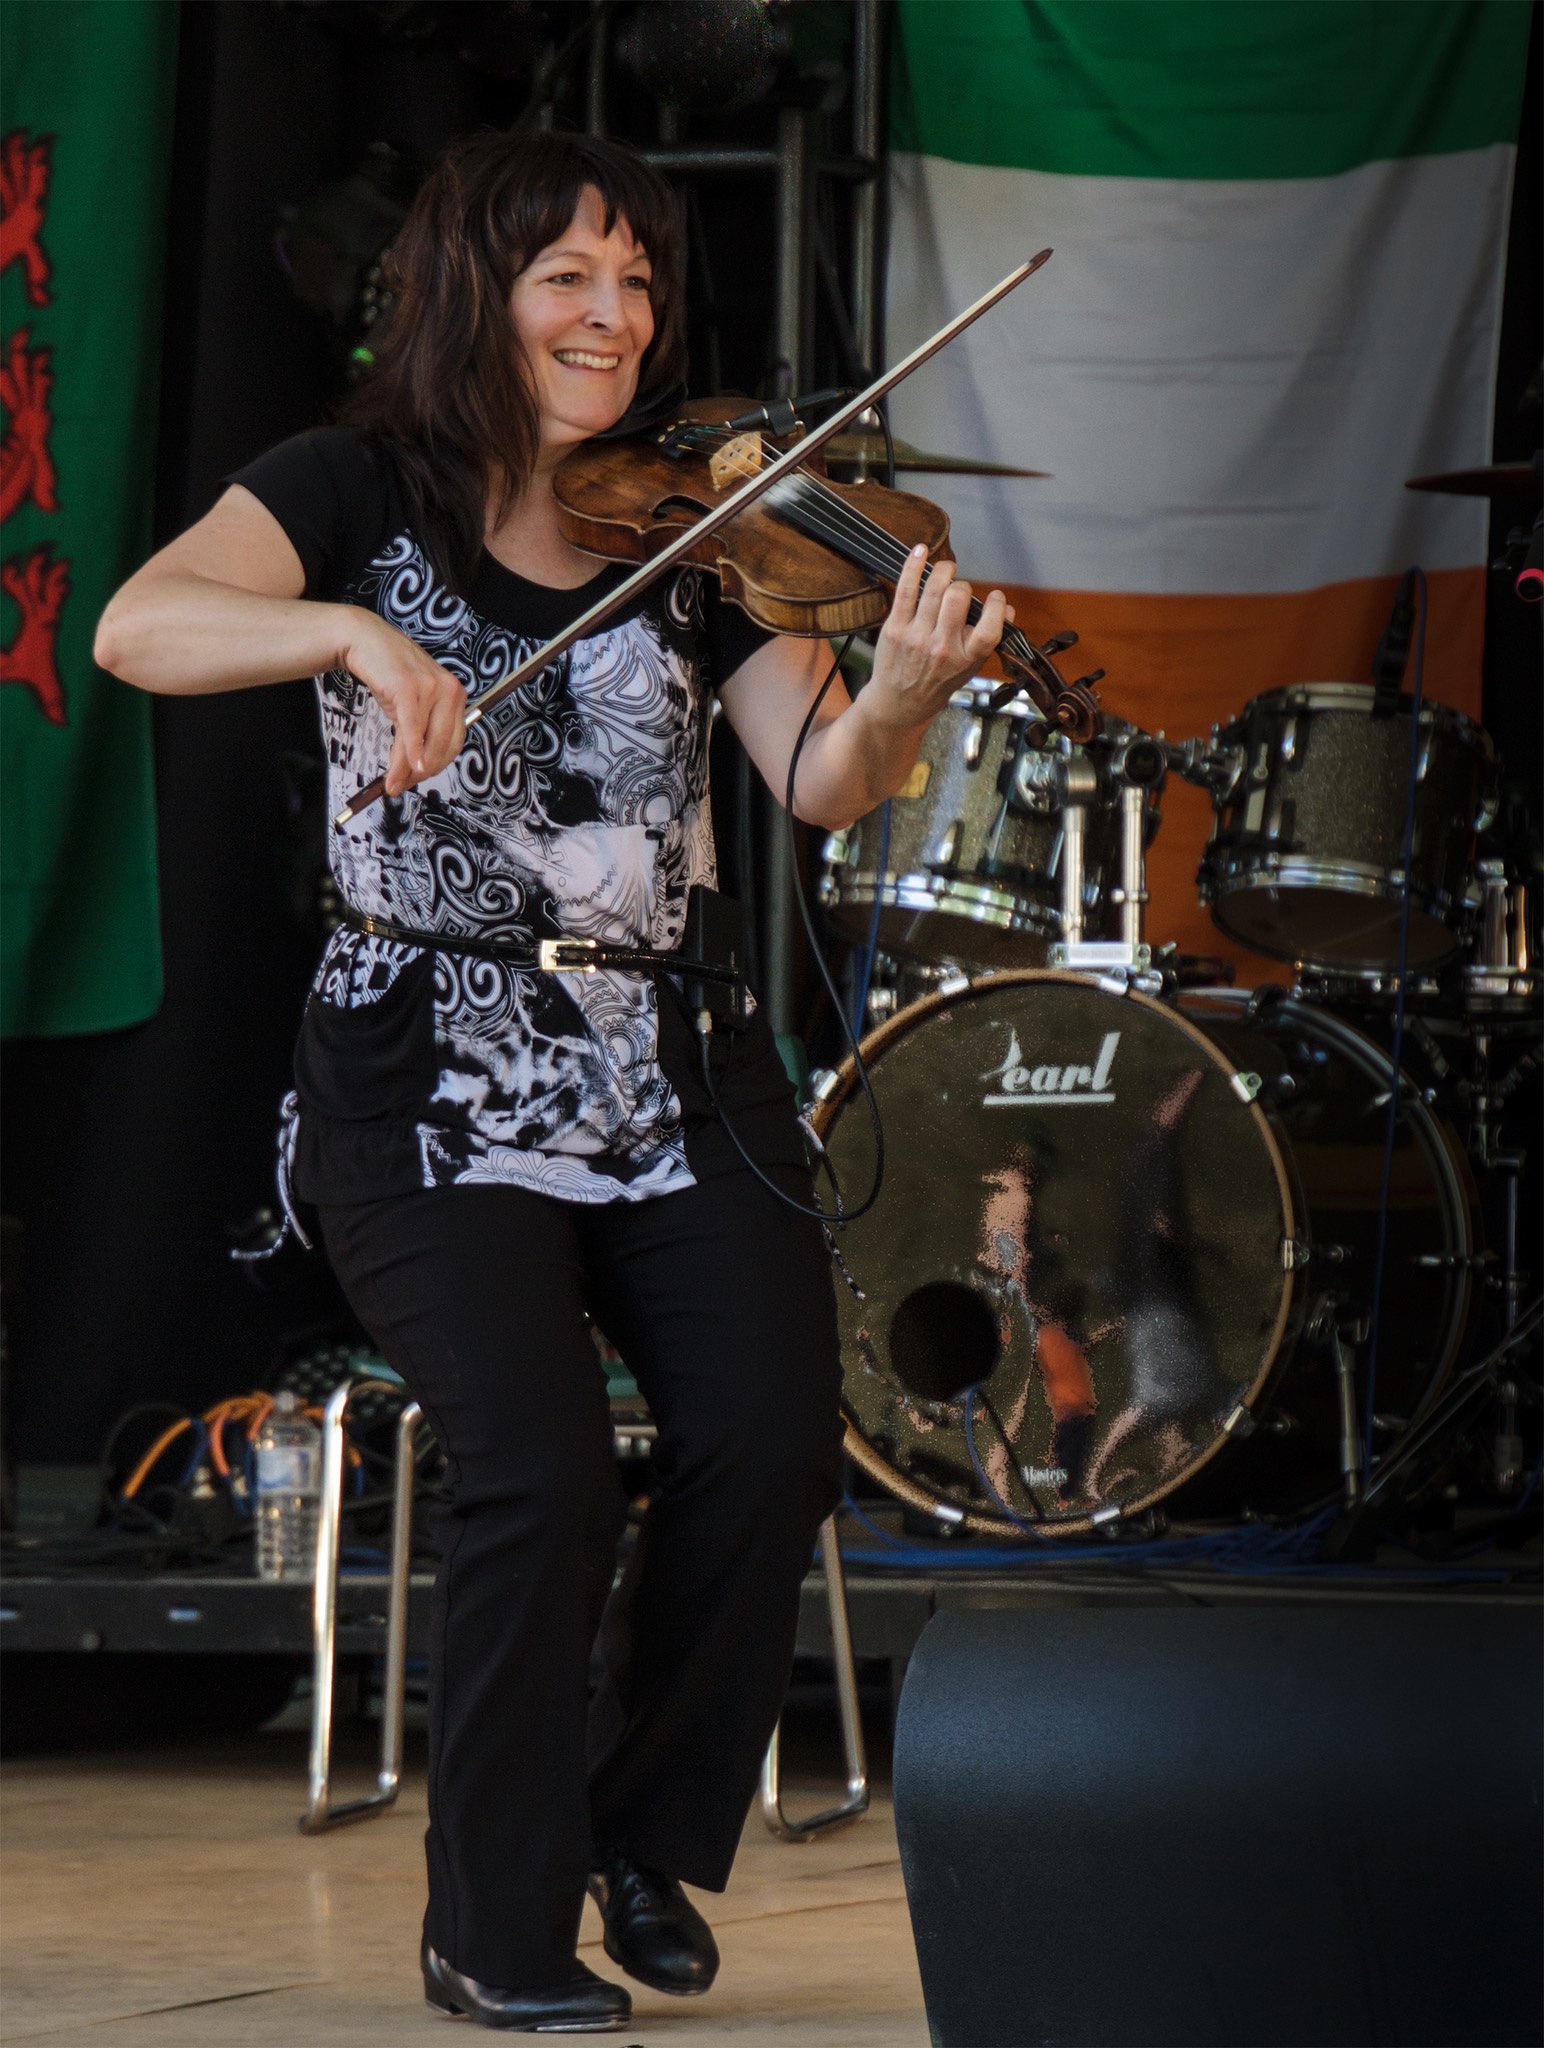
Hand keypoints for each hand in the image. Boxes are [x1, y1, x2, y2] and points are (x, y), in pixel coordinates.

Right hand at [341, 609, 467, 795]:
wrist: (364, 639)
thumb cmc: (389, 673)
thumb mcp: (412, 704)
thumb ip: (420, 731)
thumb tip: (415, 769)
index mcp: (455, 696)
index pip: (454, 742)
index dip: (436, 766)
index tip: (417, 779)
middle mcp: (449, 689)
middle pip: (444, 745)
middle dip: (422, 772)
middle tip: (402, 785)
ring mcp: (431, 686)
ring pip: (425, 741)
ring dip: (408, 768)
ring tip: (393, 782)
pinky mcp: (408, 686)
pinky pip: (411, 727)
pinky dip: (408, 751)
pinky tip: (402, 769)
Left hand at [864, 546, 1012, 731]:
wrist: (900, 703)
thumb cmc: (938, 682)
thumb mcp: (970, 668)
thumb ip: (988, 639)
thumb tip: (1007, 609)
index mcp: (966, 658)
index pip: (989, 627)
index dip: (996, 606)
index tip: (994, 598)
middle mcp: (942, 648)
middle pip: (958, 599)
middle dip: (962, 586)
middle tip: (959, 590)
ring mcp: (916, 636)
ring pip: (933, 589)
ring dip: (943, 570)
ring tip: (947, 569)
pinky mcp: (895, 628)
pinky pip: (905, 589)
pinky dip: (913, 566)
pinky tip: (920, 551)